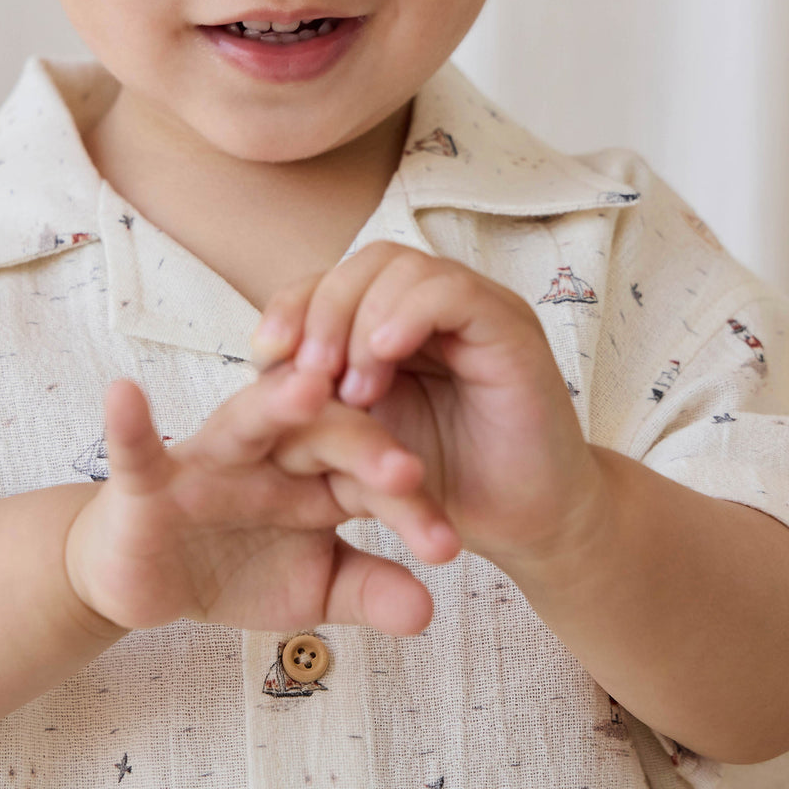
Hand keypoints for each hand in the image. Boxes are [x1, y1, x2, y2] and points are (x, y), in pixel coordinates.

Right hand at [64, 366, 459, 636]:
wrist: (149, 580)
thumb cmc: (239, 568)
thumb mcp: (314, 588)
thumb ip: (370, 592)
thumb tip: (428, 611)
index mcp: (321, 473)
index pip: (376, 479)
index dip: (412, 509)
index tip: (449, 546)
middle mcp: (274, 453)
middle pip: (328, 434)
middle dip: (367, 448)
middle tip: (408, 469)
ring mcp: (212, 460)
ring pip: (249, 421)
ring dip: (276, 404)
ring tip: (308, 385)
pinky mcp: (149, 480)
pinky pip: (138, 449)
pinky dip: (130, 424)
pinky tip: (124, 393)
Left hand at [250, 243, 604, 570]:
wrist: (524, 526)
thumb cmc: (444, 485)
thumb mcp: (359, 439)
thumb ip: (319, 397)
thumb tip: (263, 363)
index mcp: (397, 324)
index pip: (334, 279)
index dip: (293, 306)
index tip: (265, 355)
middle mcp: (437, 306)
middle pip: (364, 261)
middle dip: (321, 309)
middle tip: (307, 372)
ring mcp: (475, 311)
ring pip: (402, 266)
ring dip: (359, 319)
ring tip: (353, 388)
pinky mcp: (509, 327)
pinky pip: (450, 291)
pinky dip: (406, 314)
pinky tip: (381, 357)